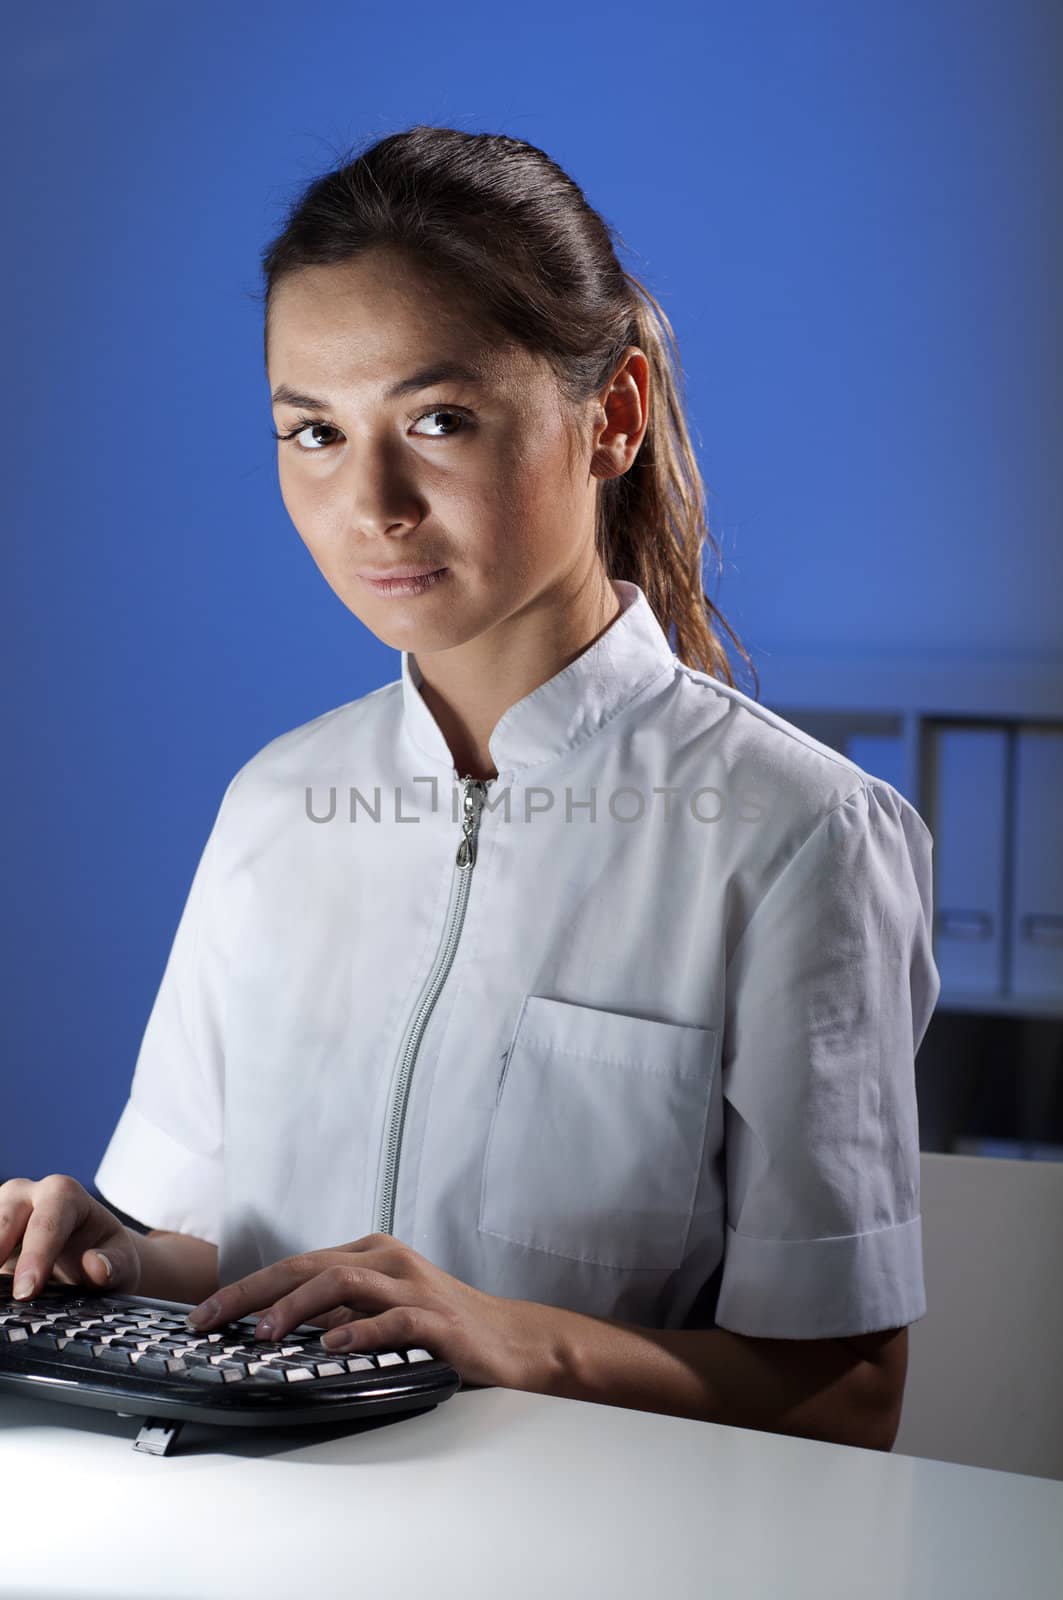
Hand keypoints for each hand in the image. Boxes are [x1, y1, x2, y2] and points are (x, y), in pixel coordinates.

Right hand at [0, 1174, 141, 1298]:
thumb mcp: (122, 1262)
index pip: (48, 1222)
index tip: (27, 1291)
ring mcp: (1, 1210)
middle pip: (5, 1217)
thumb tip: (96, 1266)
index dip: (36, 1257)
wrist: (87, 1256)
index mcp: (65, 1194)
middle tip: (4, 1294)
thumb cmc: (104, 1255)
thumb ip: (114, 1265)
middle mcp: (27, 1194)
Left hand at [185, 1233, 542, 1390]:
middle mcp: (387, 1260)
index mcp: (370, 1254)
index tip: (204, 1315)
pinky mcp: (437, 1319)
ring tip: (263, 1332)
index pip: (295, 1264)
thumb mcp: (381, 1310)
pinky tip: (332, 1345)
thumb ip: (338, 1312)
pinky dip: (358, 1330)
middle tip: (210, 1321)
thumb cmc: (441, 1326)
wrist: (512, 1339)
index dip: (246, 1288)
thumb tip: (271, 1329)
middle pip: (307, 1266)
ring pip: (343, 1282)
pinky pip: (392, 1319)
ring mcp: (413, 1286)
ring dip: (296, 1306)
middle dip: (251, 1293)